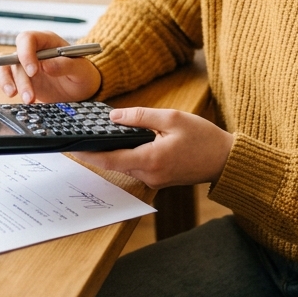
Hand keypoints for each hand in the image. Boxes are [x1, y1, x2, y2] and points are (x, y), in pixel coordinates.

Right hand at [0, 30, 102, 103]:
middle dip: (18, 77)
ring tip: (15, 96)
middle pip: (13, 56)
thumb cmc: (82, 75)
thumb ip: (66, 65)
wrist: (80, 90)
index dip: (26, 53)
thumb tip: (46, 65)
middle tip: (29, 96)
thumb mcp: (81, 70)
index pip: (28, 39)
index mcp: (47, 41)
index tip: (34, 71)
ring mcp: (22, 64)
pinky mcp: (16, 78)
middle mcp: (31, 51)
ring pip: (2, 66)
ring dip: (5, 82)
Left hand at [74, 108, 234, 189]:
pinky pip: (137, 167)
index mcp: (150, 160)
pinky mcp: (159, 179)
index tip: (72, 148)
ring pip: (125, 165)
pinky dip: (128, 155)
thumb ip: (140, 116)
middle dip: (98, 151)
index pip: (110, 160)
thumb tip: (115, 116)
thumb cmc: (203, 138)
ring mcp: (154, 180)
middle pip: (115, 163)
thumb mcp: (171, 118)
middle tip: (82, 137)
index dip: (88, 154)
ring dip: (114, 153)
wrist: (225, 160)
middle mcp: (149, 175)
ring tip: (102, 136)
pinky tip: (127, 142)